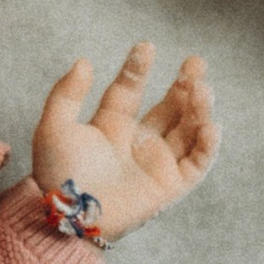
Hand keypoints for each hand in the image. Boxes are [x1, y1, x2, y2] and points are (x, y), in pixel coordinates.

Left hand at [31, 40, 218, 244]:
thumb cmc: (57, 176)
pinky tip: (210, 125)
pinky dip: (208, 145)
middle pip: (168, 106)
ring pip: (187, 129)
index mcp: (110, 125)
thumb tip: (85, 62)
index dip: (138, 68)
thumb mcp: (53, 129)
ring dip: (198, 108)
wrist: (70, 217)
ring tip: (203, 88)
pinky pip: (197, 163)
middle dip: (184, 84)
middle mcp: (137, 141)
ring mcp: (156, 162)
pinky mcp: (170, 186)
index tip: (146, 46)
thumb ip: (66, 95)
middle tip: (196, 62)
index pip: (129, 89)